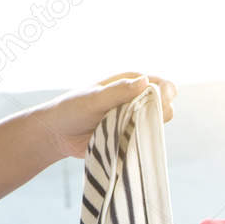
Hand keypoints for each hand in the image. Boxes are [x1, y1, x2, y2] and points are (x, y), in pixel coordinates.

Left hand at [42, 72, 176, 159]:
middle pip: (163, 104)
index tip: (163, 99)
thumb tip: (146, 80)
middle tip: (149, 117)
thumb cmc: (72, 109)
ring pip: (156, 123)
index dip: (166, 91)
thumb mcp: (94, 98)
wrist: (58, 136)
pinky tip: (137, 143)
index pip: (158, 83)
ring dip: (153, 127)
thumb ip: (119, 91)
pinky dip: (144, 142)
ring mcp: (132, 120)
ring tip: (137, 129)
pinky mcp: (128, 137)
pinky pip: (144, 140)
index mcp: (128, 83)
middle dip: (162, 110)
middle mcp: (134, 100)